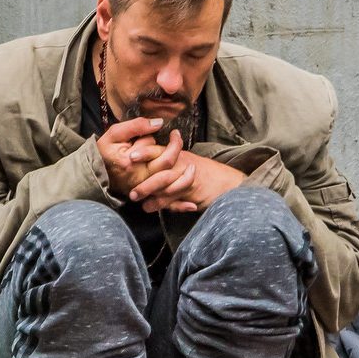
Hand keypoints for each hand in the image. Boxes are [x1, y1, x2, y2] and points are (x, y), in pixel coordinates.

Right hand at [96, 116, 177, 195]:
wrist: (96, 174)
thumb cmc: (105, 153)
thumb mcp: (114, 134)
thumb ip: (136, 126)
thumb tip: (159, 123)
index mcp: (129, 163)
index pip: (152, 146)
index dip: (152, 138)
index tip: (155, 131)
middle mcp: (139, 178)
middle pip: (167, 161)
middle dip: (174, 146)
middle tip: (175, 135)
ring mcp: (145, 188)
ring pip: (171, 173)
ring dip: (176, 159)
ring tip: (175, 145)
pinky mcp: (150, 193)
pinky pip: (171, 185)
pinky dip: (176, 173)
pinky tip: (174, 162)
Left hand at [128, 151, 246, 213]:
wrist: (229, 182)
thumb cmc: (207, 174)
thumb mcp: (187, 164)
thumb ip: (170, 164)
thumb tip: (149, 167)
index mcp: (178, 155)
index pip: (159, 150)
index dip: (145, 153)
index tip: (129, 157)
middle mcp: (182, 164)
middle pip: (161, 169)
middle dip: (145, 180)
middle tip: (131, 189)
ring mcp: (188, 177)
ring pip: (166, 184)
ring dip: (151, 193)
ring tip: (138, 200)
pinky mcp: (193, 191)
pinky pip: (174, 197)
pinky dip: (162, 204)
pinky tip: (150, 207)